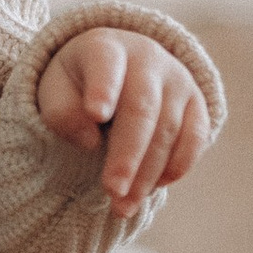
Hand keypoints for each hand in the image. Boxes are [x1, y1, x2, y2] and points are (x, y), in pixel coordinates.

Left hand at [35, 29, 213, 206]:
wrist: (119, 66)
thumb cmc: (79, 84)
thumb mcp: (56, 90)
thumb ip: (61, 112)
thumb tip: (90, 140)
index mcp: (105, 47)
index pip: (106, 65)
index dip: (103, 88)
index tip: (95, 114)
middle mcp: (147, 57)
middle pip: (142, 107)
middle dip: (128, 154)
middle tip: (111, 191)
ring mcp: (177, 79)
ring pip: (169, 129)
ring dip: (147, 173)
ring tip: (122, 206)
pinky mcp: (196, 102)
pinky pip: (195, 137)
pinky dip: (177, 166)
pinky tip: (153, 189)